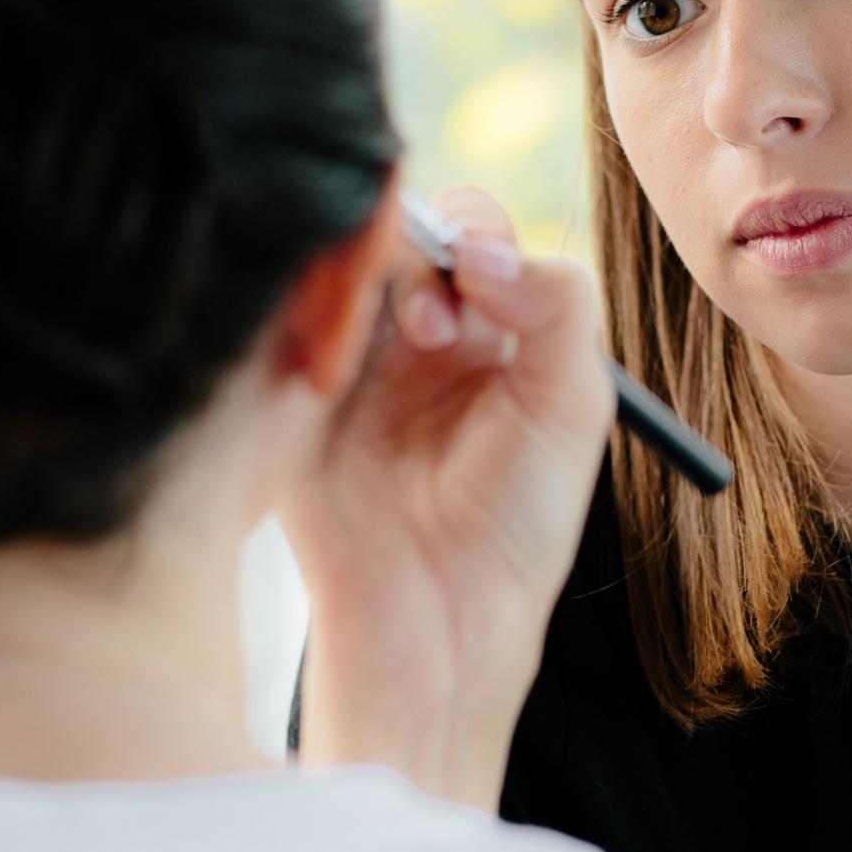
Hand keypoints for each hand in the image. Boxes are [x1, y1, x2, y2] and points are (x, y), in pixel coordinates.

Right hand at [279, 187, 612, 808]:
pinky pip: (279, 316)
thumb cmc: (516, 524)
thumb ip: (557, 304)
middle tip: (433, 330)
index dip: (471, 238)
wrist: (436, 619)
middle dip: (417, 263)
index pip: (469, 232)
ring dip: (362, 285)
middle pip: (396, 234)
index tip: (480, 280)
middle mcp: (412, 334)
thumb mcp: (572, 405)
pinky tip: (332, 366)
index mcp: (489, 329)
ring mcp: (345, 360)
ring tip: (392, 350)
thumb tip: (481, 250)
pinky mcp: (287, 392)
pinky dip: (305, 314)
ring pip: (334, 266)